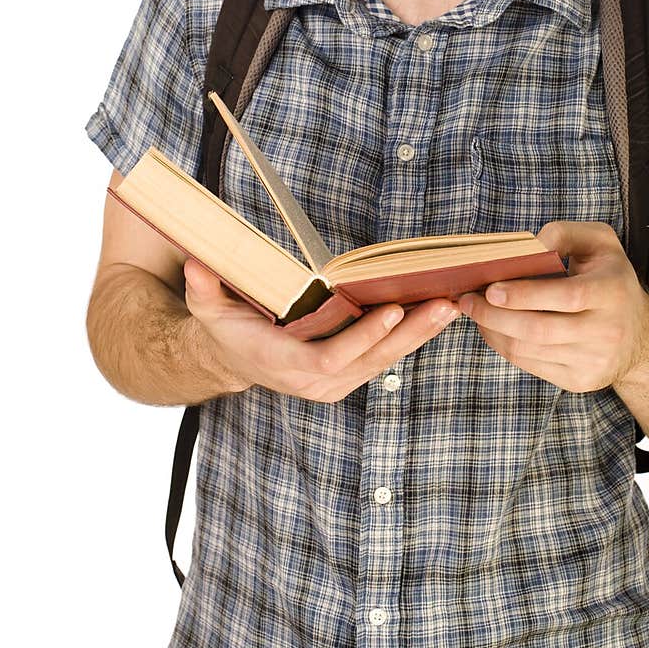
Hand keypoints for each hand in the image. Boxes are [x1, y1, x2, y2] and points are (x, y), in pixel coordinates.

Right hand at [183, 258, 459, 401]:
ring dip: (420, 334)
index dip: (364, 338)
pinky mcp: (347, 374)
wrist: (232, 358)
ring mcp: (335, 382)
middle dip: (410, 333)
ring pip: (385, 361)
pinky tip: (436, 314)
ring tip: (451, 306)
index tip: (391, 311)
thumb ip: (204, 288)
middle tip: (443, 305)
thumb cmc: (225, 327)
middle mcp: (316, 381)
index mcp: (285, 365)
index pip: (332, 358)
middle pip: (371, 361)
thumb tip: (196, 265)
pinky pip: (384, 357)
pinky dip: (411, 336)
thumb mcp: (208, 307)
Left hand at [457, 221, 648, 392]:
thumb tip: (530, 244)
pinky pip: (532, 366)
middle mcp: (608, 331)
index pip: (566, 296)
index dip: (525, 294)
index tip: (491, 288)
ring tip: (474, 313)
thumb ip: (564, 233)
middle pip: (541, 329)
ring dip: (494, 332)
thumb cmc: (610, 278)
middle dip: (495, 316)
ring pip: (531, 351)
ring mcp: (594, 361)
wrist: (640, 336)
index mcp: (613, 292)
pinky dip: (505, 347)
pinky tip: (493, 330)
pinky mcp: (580, 381)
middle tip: (467, 301)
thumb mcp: (599, 242)